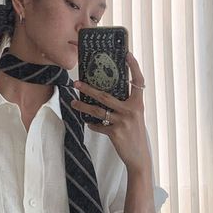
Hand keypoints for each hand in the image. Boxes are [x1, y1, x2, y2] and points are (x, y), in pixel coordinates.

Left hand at [70, 51, 149, 172]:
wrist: (139, 157)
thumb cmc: (136, 136)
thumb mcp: (135, 117)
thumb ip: (126, 106)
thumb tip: (109, 95)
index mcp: (138, 104)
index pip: (138, 82)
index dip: (134, 67)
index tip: (127, 54)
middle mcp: (131, 110)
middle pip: (106, 95)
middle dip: (89, 88)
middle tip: (77, 82)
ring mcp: (123, 122)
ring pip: (98, 110)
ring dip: (83, 106)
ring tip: (73, 102)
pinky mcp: (115, 133)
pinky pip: (98, 126)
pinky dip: (92, 124)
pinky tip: (88, 123)